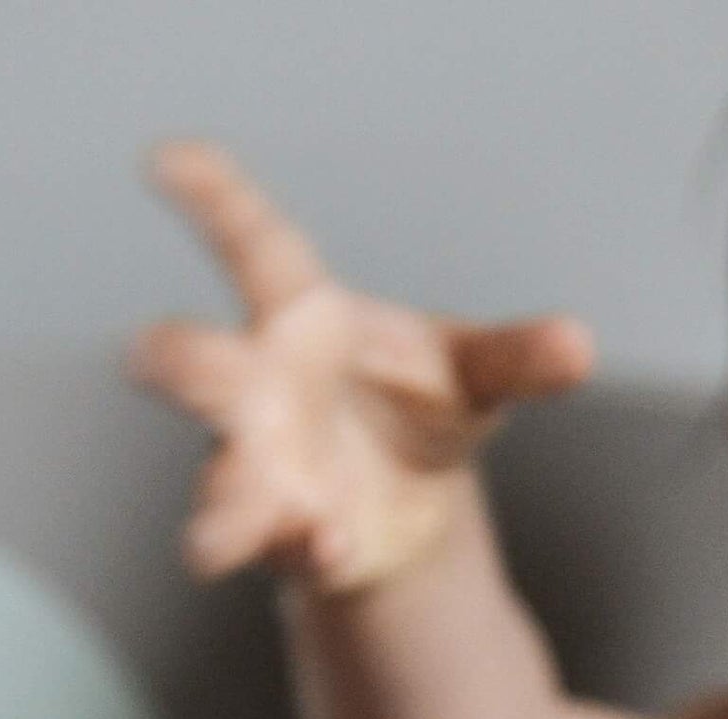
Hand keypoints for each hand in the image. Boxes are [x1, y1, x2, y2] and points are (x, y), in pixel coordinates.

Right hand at [130, 141, 594, 591]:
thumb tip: (579, 348)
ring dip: (221, 504)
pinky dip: (311, 549)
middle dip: (179, 364)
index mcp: (303, 319)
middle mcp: (262, 390)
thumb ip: (519, 360)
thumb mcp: (477, 376)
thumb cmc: (422, 406)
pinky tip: (334, 550)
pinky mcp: (285, 537)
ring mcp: (263, 468)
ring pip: (224, 480)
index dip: (212, 199)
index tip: (167, 159)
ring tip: (208, 539)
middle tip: (149, 356)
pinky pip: (286, 545)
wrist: (415, 503)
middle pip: (205, 369)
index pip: (253, 246)